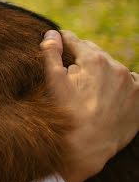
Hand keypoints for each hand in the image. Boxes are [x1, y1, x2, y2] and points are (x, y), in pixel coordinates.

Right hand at [42, 30, 138, 181]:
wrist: (86, 147)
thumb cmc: (65, 114)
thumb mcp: (52, 82)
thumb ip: (51, 53)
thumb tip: (52, 33)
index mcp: (94, 60)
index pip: (75, 41)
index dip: (62, 43)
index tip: (56, 47)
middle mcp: (117, 67)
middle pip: (94, 54)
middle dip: (82, 60)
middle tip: (70, 75)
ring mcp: (132, 84)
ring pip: (112, 68)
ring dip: (101, 72)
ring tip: (88, 90)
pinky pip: (130, 83)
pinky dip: (120, 85)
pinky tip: (107, 97)